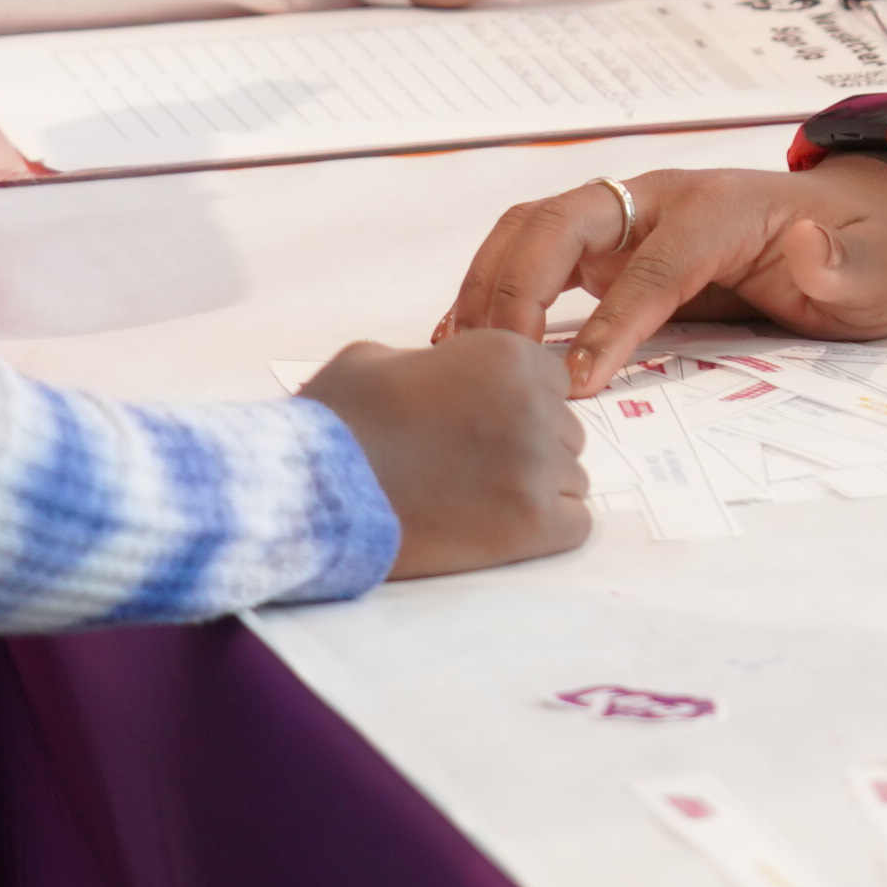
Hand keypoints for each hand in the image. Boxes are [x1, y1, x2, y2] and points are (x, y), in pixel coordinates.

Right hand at [297, 332, 591, 576]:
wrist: (311, 492)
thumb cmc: (335, 424)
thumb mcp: (378, 359)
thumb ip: (434, 362)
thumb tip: (444, 378)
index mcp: (505, 355)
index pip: (553, 383)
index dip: (519, 406)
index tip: (483, 426)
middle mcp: (534, 405)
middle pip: (564, 434)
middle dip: (528, 450)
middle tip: (472, 470)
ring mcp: (537, 466)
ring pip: (572, 480)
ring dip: (535, 492)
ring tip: (476, 503)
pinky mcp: (533, 524)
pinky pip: (575, 525)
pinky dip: (547, 531)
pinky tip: (499, 530)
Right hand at [440, 157, 886, 392]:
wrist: (857, 227)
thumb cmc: (863, 256)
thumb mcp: (878, 273)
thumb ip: (844, 269)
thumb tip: (808, 248)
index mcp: (723, 209)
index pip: (654, 264)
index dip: (612, 321)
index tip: (576, 383)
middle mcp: (661, 200)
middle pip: (565, 222)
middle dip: (519, 285)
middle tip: (492, 365)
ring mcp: (629, 218)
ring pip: (535, 229)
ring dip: (492, 282)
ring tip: (461, 356)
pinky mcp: (610, 243)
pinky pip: (535, 252)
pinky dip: (494, 284)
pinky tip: (463, 335)